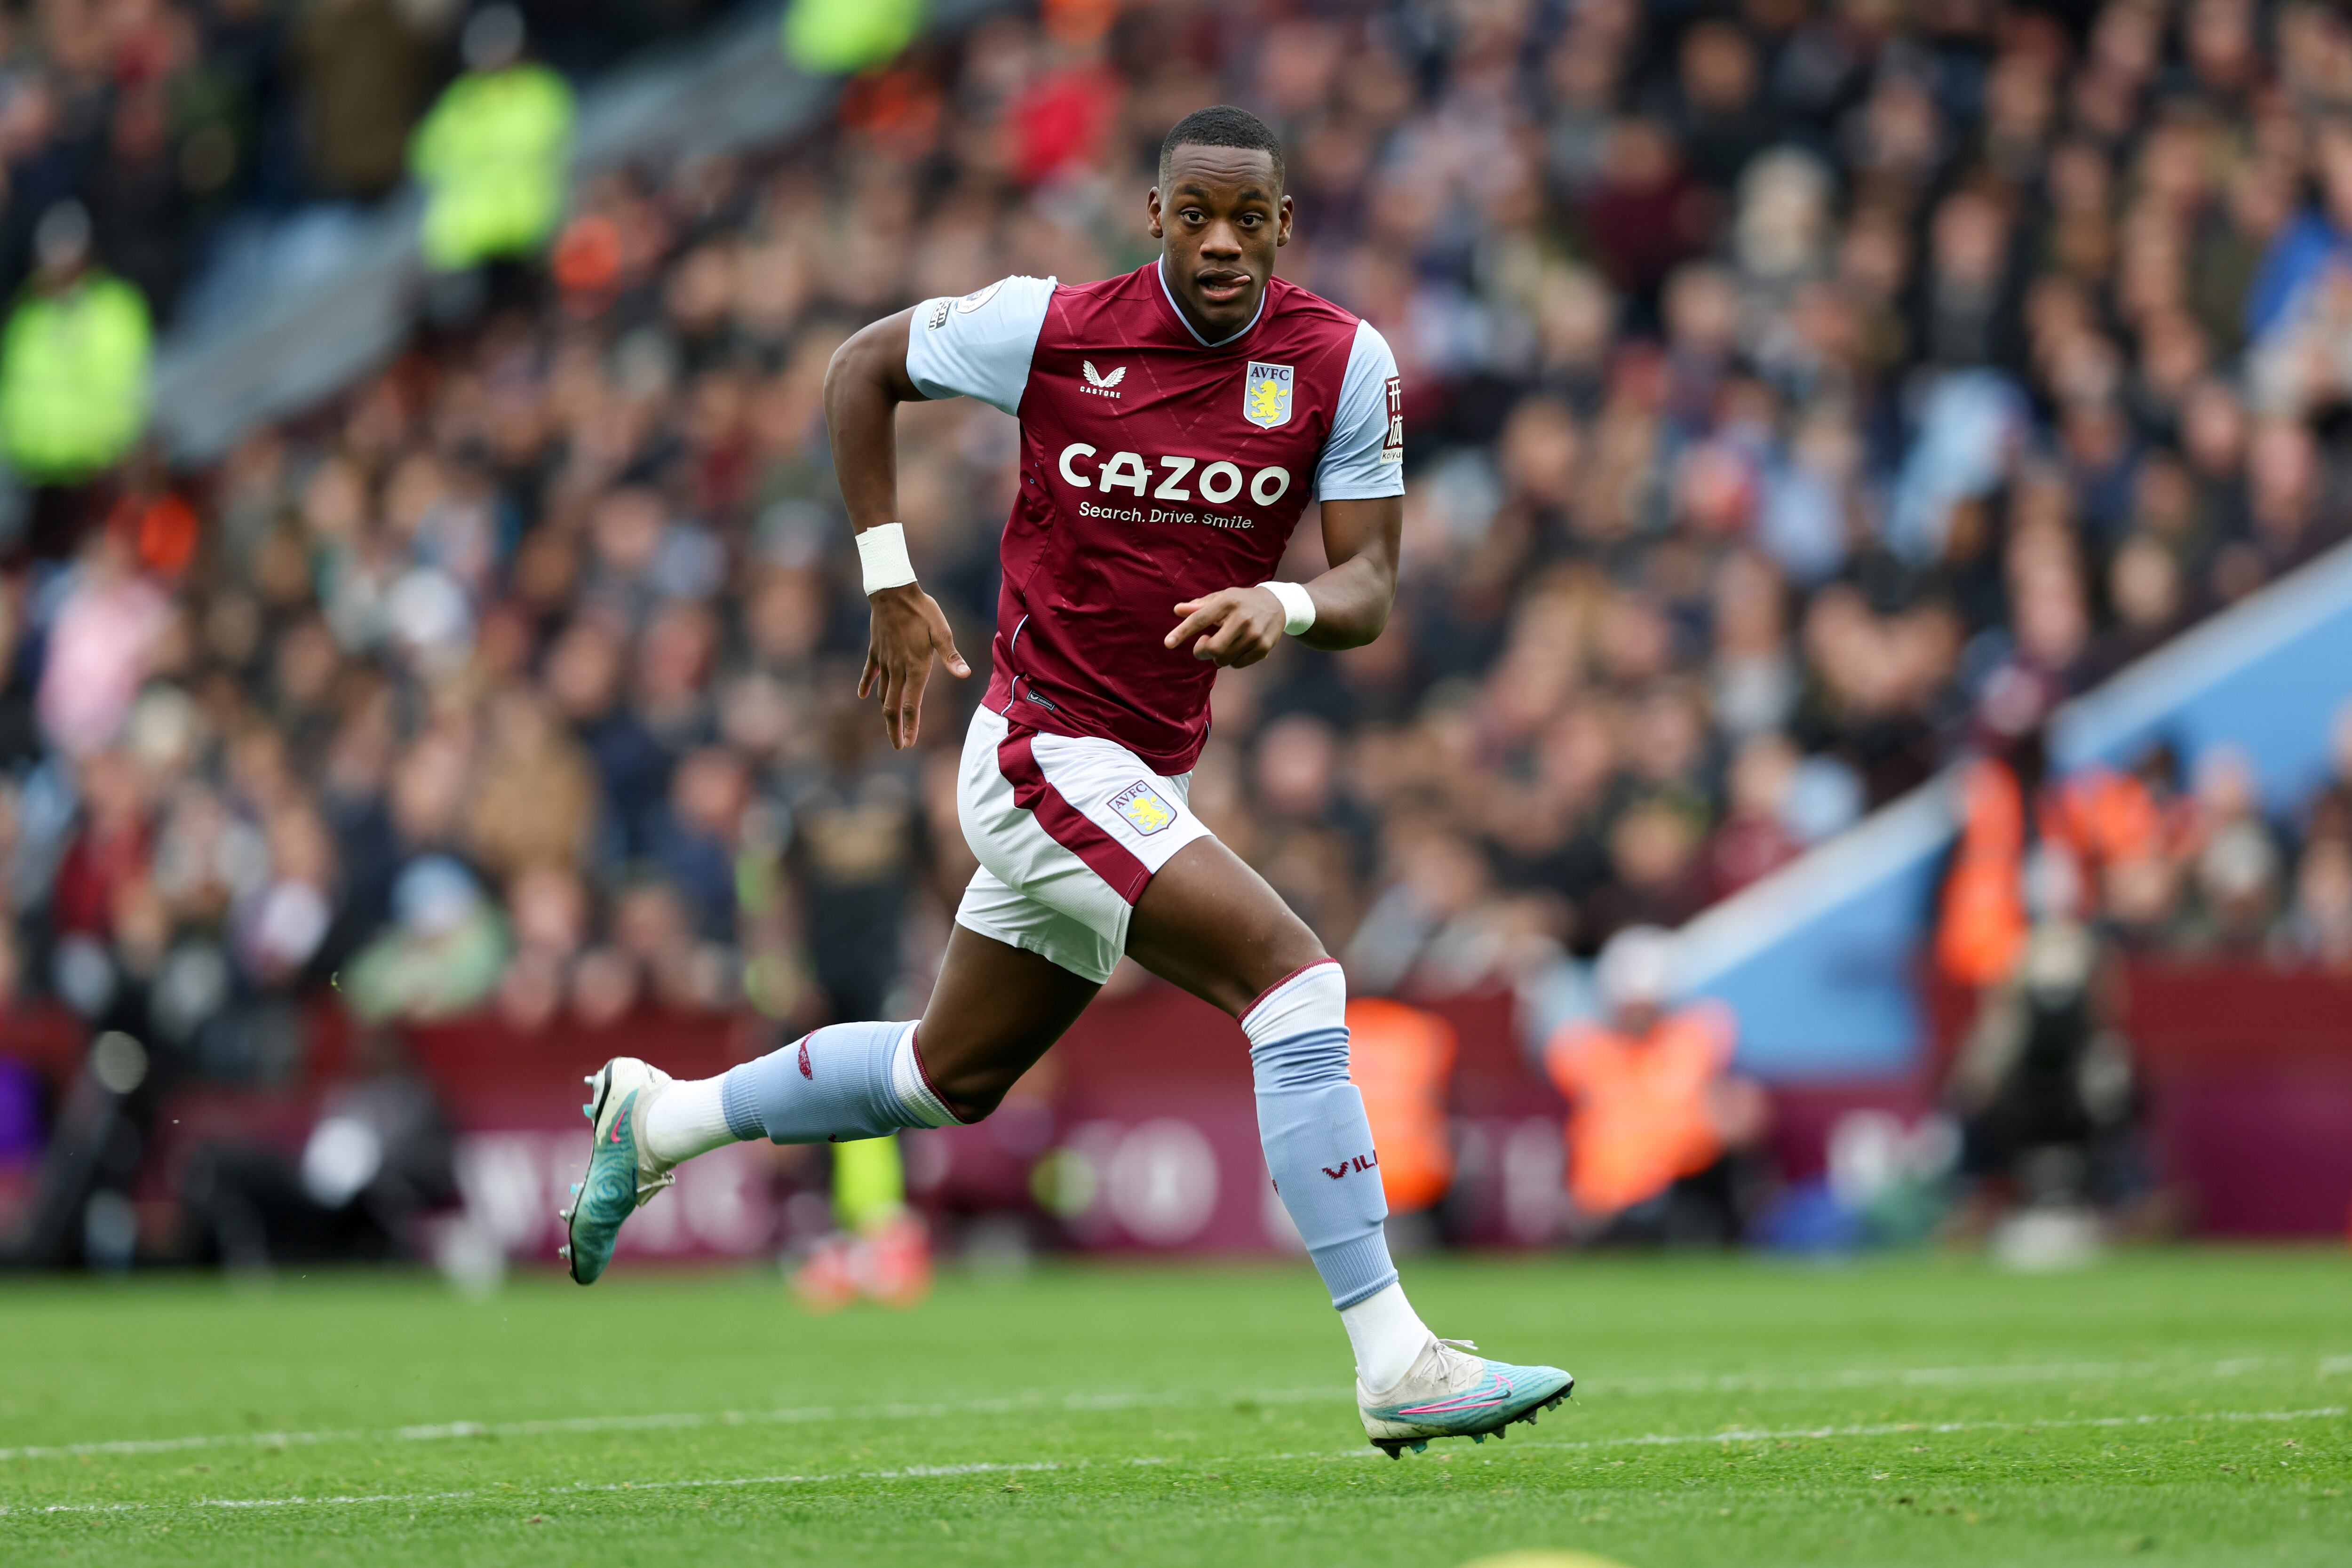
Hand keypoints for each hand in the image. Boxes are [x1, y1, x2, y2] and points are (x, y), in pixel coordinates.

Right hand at [859, 584, 968, 748]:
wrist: (892, 592)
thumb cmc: (921, 610)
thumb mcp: (942, 631)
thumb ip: (951, 656)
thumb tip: (965, 674)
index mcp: (915, 667)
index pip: (911, 705)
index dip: (911, 726)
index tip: (909, 744)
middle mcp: (897, 669)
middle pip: (893, 706)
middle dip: (895, 729)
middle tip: (897, 746)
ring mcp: (884, 661)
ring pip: (882, 693)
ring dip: (885, 711)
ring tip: (890, 725)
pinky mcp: (875, 651)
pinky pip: (869, 673)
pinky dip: (866, 685)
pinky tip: (862, 695)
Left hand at [1164, 585, 1288, 666]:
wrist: (1279, 604)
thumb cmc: (1242, 601)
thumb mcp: (1222, 597)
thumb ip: (1199, 606)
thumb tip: (1177, 610)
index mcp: (1228, 602)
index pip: (1200, 619)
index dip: (1182, 632)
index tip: (1168, 643)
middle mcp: (1243, 618)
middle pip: (1213, 648)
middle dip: (1202, 651)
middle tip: (1203, 646)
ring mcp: (1255, 634)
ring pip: (1224, 659)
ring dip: (1217, 657)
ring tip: (1224, 644)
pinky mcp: (1264, 647)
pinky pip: (1237, 664)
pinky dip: (1232, 661)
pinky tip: (1238, 648)